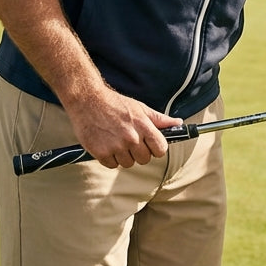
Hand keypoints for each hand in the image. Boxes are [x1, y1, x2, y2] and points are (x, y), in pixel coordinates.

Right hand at [62, 85, 182, 168]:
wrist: (87, 100)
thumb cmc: (115, 103)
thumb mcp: (140, 108)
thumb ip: (159, 119)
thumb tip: (178, 123)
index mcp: (143, 126)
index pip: (160, 149)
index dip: (156, 148)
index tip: (149, 144)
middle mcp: (131, 137)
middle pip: (145, 159)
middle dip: (139, 152)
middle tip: (129, 141)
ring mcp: (115, 146)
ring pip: (128, 164)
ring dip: (123, 156)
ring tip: (116, 141)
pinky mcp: (100, 153)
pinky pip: (112, 165)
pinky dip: (109, 158)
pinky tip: (106, 144)